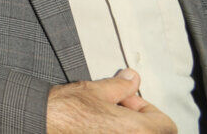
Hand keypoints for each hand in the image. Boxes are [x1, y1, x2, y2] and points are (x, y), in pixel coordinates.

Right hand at [47, 70, 176, 133]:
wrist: (39, 123)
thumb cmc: (65, 109)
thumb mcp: (95, 90)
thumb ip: (120, 86)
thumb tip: (132, 78)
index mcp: (138, 131)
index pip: (166, 124)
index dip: (147, 108)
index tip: (127, 100)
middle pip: (152, 133)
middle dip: (138, 119)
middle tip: (115, 108)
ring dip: (124, 127)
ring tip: (103, 117)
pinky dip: (111, 132)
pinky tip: (94, 127)